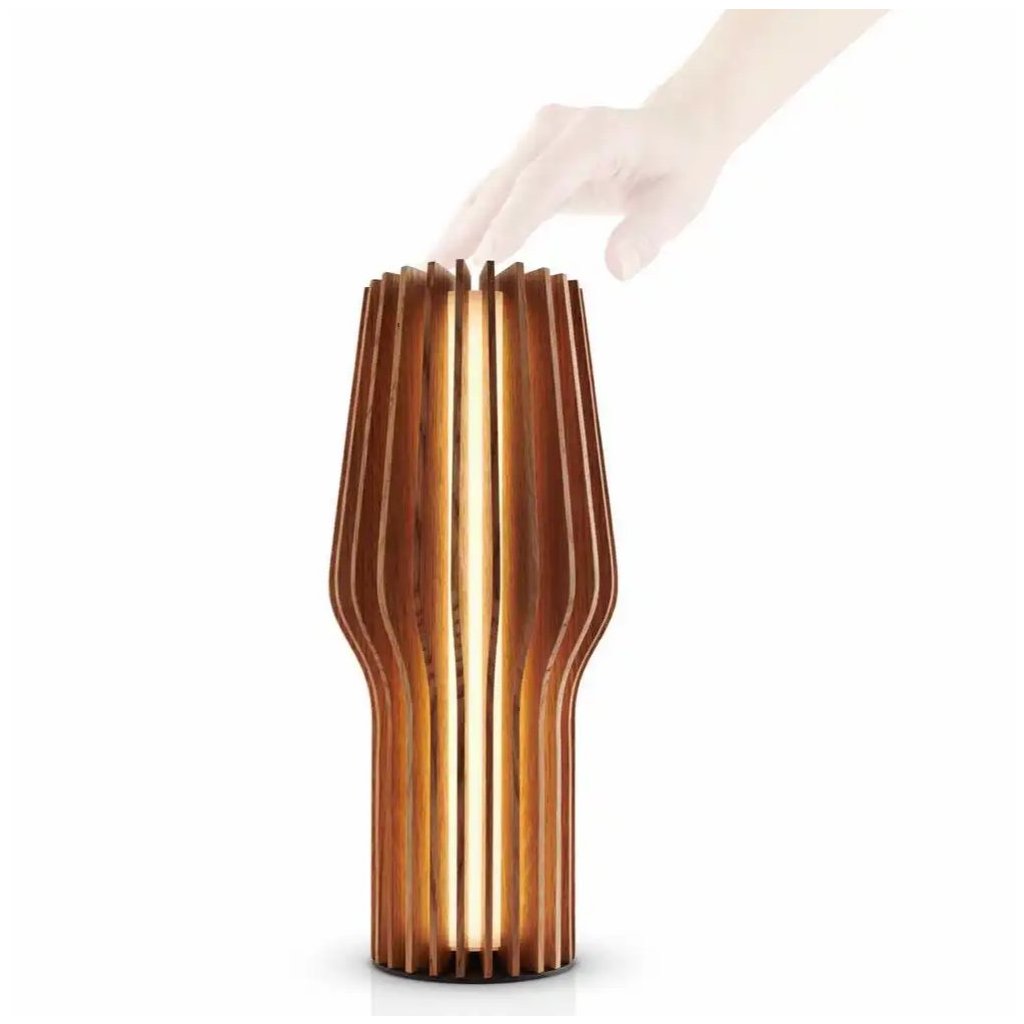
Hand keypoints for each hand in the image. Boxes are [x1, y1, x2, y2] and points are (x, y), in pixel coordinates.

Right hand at [431, 102, 730, 280]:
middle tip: (439, 277)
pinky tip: (446, 258)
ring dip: (457, 230)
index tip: (484, 260)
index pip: (542, 182)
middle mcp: (555, 129)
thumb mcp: (679, 203)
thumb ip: (648, 234)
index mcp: (594, 135)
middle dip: (469, 231)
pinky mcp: (525, 156)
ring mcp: (535, 139)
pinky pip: (491, 193)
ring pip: (487, 188)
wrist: (676, 127)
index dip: (511, 221)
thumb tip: (619, 270)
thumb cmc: (678, 167)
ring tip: (428, 275)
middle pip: (503, 184)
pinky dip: (469, 225)